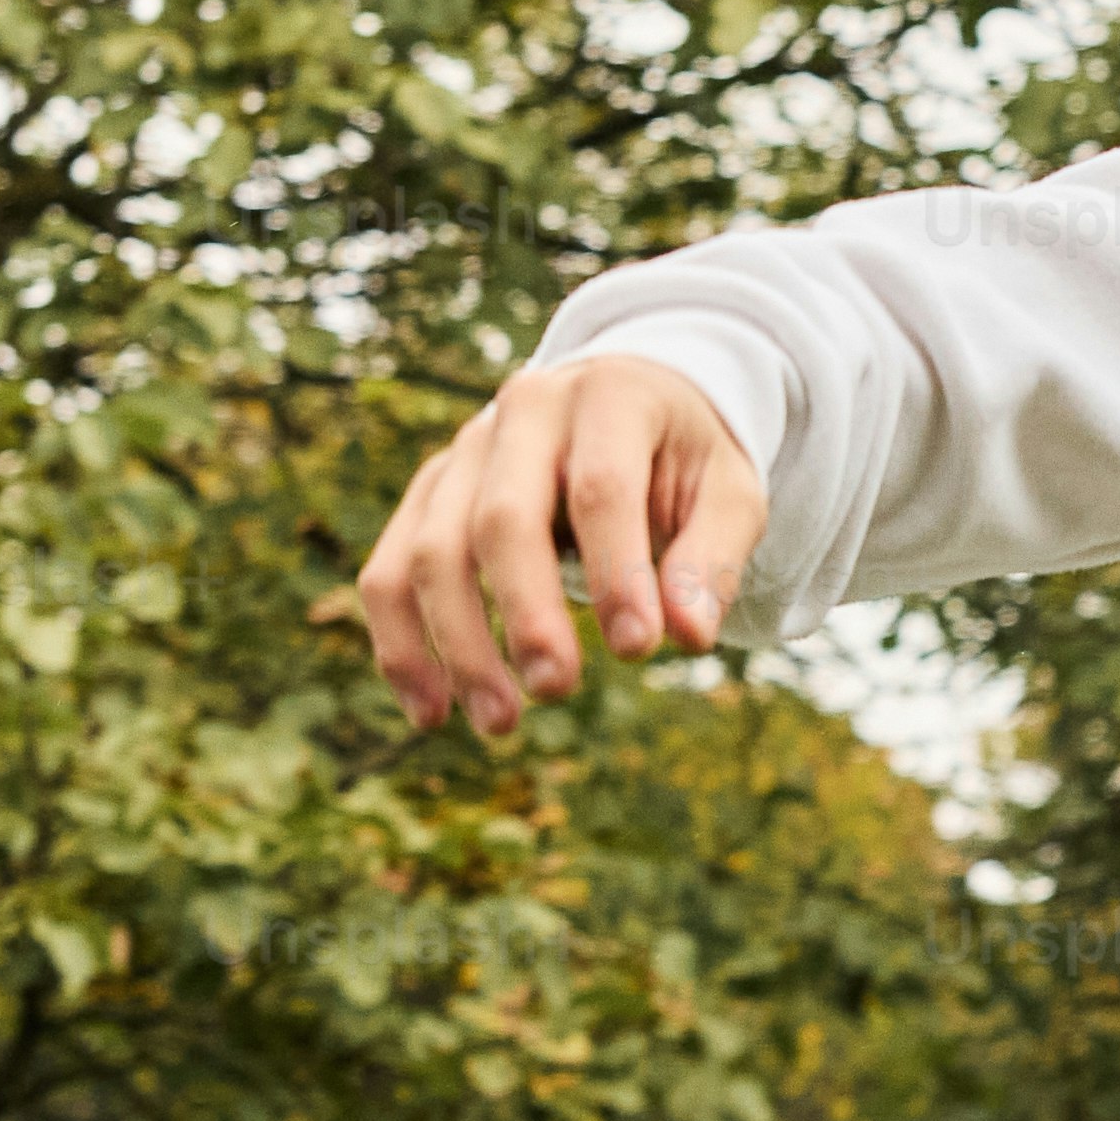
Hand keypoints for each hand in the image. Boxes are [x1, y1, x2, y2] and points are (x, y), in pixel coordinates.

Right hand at [356, 354, 766, 732]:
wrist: (629, 401)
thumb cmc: (684, 459)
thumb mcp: (729, 491)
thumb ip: (711, 558)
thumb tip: (687, 637)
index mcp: (608, 396)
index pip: (601, 488)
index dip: (616, 572)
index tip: (640, 650)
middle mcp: (523, 412)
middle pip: (501, 517)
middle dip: (525, 611)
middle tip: (556, 690)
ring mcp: (465, 451)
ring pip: (431, 549)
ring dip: (457, 644)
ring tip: (500, 724)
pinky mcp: (429, 494)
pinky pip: (390, 571)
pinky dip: (402, 645)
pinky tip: (431, 713)